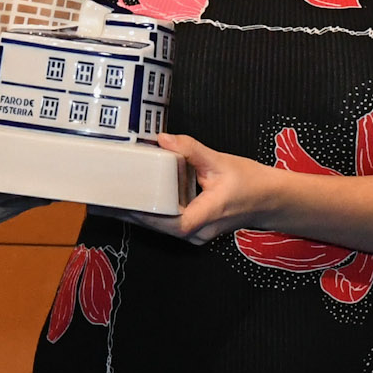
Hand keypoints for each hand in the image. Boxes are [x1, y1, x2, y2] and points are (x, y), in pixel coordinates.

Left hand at [118, 133, 280, 246]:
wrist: (272, 201)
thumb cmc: (252, 183)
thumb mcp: (222, 161)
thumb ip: (192, 150)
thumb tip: (163, 139)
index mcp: (206, 215)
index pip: (171, 222)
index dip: (144, 214)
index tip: (120, 204)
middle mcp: (198, 231)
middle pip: (157, 226)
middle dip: (129, 214)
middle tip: (100, 200)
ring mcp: (195, 233)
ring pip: (160, 226)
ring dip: (136, 214)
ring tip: (108, 201)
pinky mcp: (193, 227)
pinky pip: (166, 221)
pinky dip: (149, 211)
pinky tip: (132, 200)